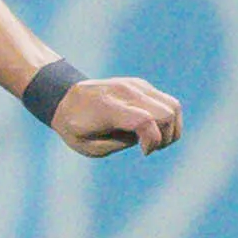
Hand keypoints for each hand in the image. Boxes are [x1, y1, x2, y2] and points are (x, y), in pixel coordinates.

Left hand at [51, 75, 183, 157]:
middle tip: (148, 148)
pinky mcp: (141, 85)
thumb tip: (147, 136)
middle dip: (165, 137)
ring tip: (154, 141)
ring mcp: (135, 85)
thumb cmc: (75, 128)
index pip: (144, 120)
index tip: (143, 152)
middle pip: (166, 113)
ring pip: (173, 106)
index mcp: (107, 108)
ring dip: (171, 128)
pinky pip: (167, 102)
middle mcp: (124, 92)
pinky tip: (152, 130)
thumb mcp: (91, 147)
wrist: (64, 98)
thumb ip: (121, 143)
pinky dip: (167, 119)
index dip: (152, 141)